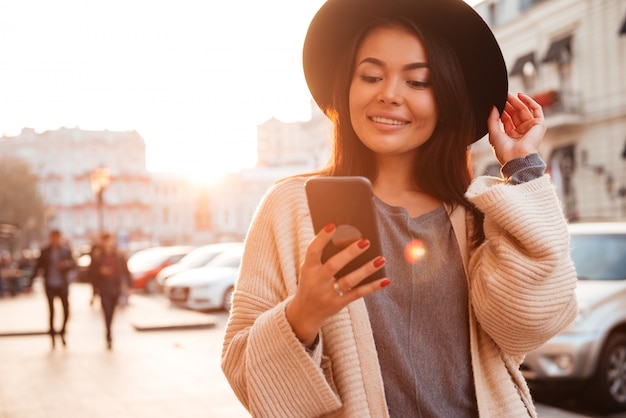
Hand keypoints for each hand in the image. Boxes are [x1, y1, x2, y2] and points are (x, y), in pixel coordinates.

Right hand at [285, 223, 389, 345]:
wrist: (304, 313)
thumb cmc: (311, 282)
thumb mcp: (310, 269)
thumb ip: (323, 255)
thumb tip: (346, 236)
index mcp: (307, 268)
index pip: (312, 250)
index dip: (322, 238)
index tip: (333, 224)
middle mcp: (317, 281)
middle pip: (333, 265)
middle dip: (349, 253)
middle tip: (366, 240)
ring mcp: (328, 294)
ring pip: (349, 281)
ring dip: (366, 270)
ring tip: (381, 259)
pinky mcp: (339, 304)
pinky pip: (358, 294)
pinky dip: (372, 287)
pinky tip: (385, 280)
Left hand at [488, 92, 545, 165]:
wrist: (516, 158)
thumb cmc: (504, 151)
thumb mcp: (493, 134)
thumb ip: (492, 120)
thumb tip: (493, 107)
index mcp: (510, 136)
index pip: (506, 120)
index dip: (502, 110)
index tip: (496, 102)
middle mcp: (521, 132)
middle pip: (514, 114)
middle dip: (508, 104)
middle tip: (502, 95)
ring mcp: (530, 128)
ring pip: (524, 110)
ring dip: (516, 102)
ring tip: (508, 94)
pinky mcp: (540, 125)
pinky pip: (536, 109)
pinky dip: (529, 101)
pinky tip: (520, 95)